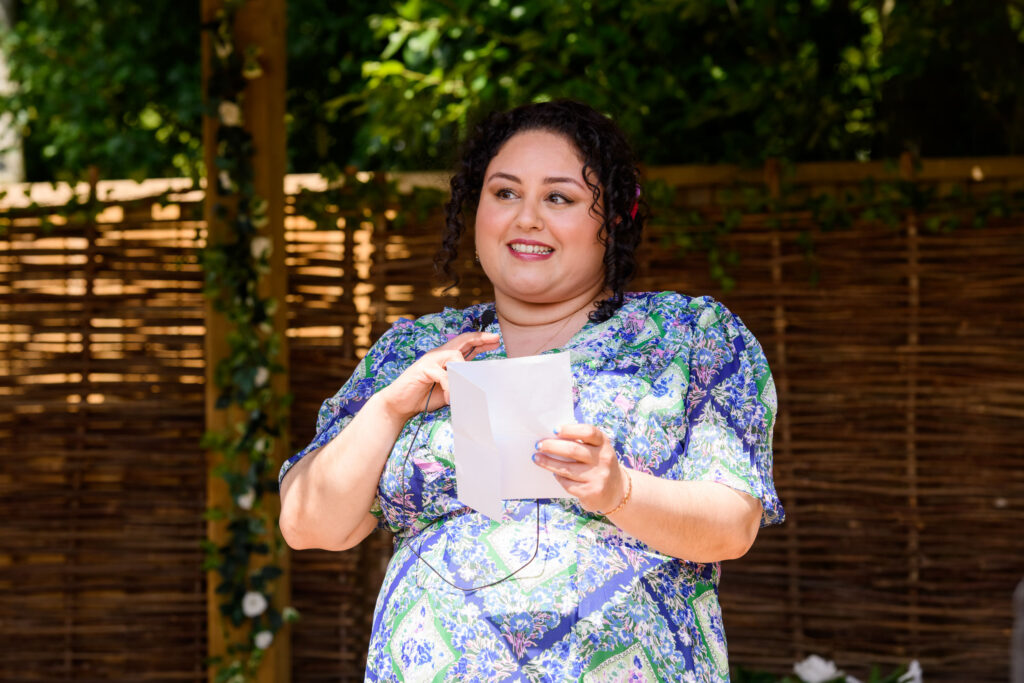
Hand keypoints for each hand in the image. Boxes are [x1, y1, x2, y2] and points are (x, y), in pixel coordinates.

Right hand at [376, 331, 499, 420]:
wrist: (400, 404)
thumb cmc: (425, 396)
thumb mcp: (450, 390)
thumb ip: (462, 384)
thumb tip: (480, 386)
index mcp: (446, 358)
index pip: (466, 345)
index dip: (480, 341)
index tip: (496, 341)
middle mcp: (438, 355)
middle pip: (462, 340)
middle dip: (479, 338)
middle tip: (495, 338)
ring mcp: (430, 360)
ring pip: (455, 355)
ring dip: (464, 372)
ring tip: (467, 388)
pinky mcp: (423, 368)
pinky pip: (443, 374)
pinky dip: (449, 387)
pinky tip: (450, 398)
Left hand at [533, 424, 627, 513]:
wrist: (616, 491)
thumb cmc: (598, 464)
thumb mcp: (597, 450)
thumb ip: (580, 442)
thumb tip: (551, 438)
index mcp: (604, 443)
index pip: (588, 432)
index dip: (570, 429)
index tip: (554, 430)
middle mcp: (604, 459)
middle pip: (573, 450)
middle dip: (552, 446)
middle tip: (539, 445)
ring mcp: (599, 476)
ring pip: (566, 468)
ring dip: (548, 463)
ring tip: (537, 458)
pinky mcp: (591, 492)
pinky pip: (568, 484)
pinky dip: (559, 478)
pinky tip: (554, 474)